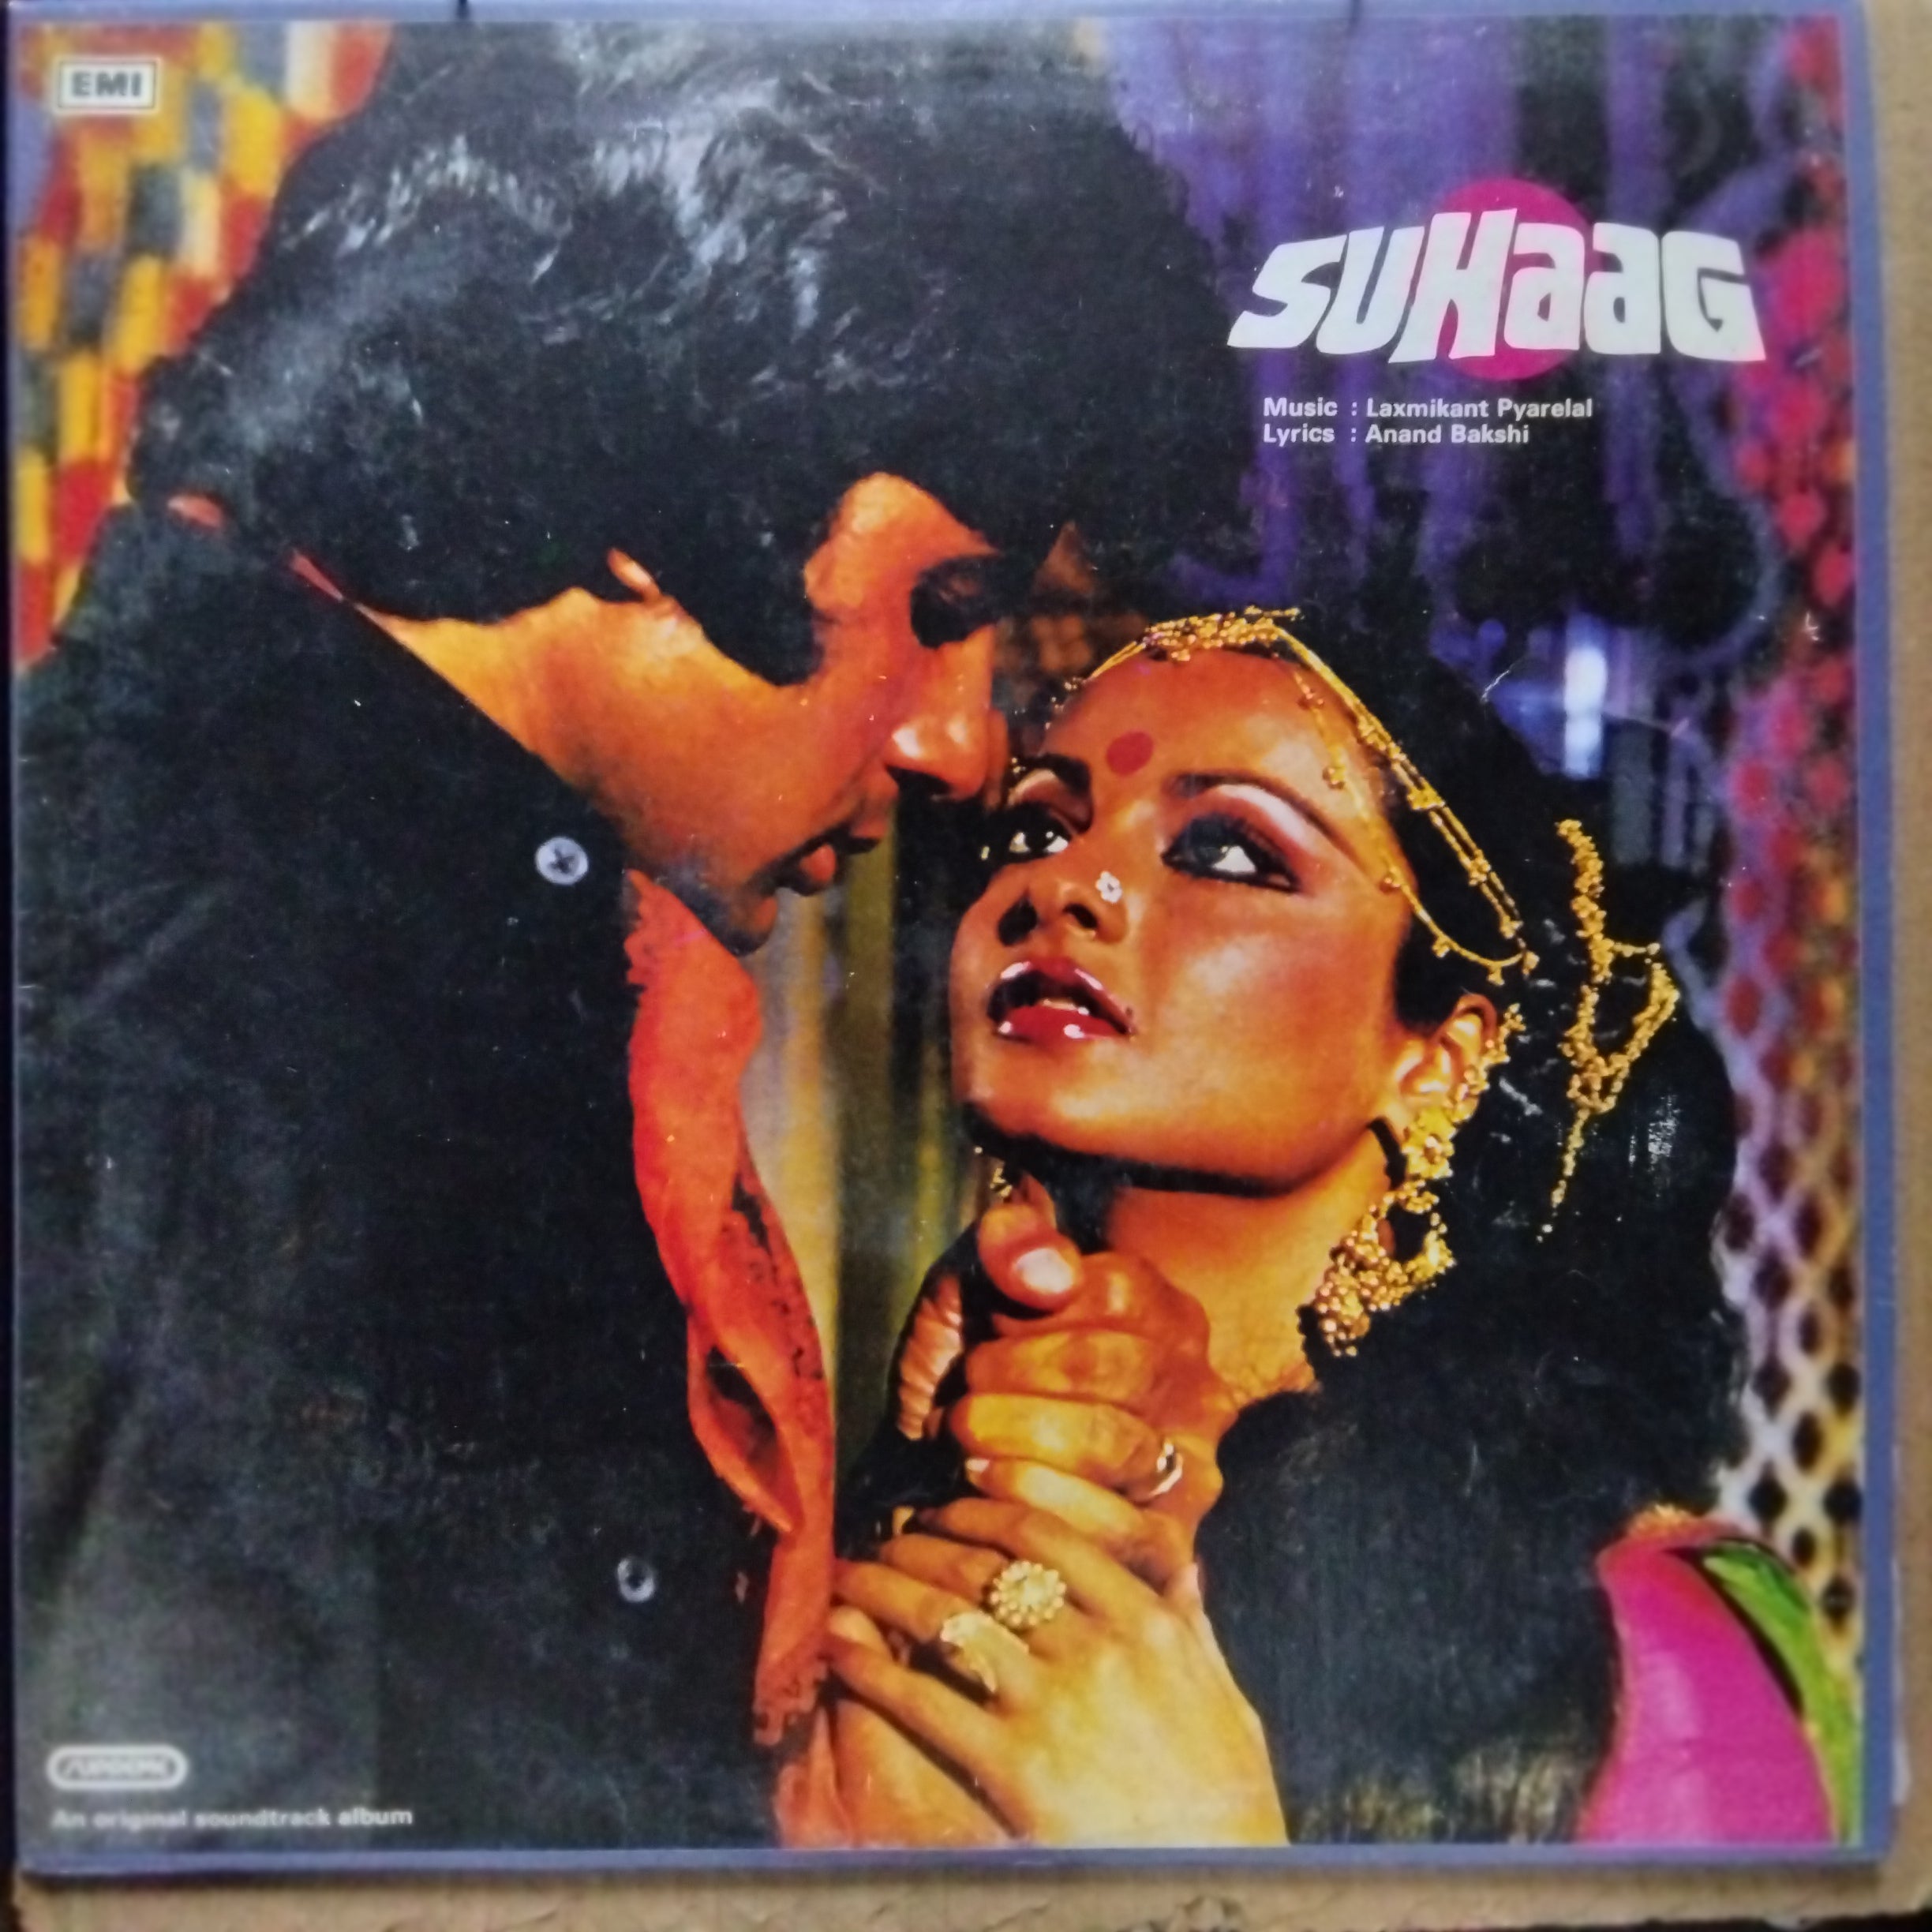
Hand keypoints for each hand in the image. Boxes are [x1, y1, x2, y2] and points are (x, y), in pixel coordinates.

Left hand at [828, 1497, 1286, 1847]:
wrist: (1214, 1891)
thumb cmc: (1228, 1810)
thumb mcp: (1226, 1705)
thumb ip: (1195, 1631)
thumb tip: (1184, 1571)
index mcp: (1150, 1624)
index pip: (1050, 1534)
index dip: (986, 1508)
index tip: (951, 1501)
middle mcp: (1100, 1648)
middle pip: (987, 1566)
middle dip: (922, 1543)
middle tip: (888, 1536)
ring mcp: (1053, 1704)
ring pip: (945, 1618)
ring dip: (883, 1589)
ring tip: (849, 1578)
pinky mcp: (1012, 1765)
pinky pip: (922, 1700)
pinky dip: (870, 1668)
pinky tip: (839, 1650)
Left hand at [896, 1178, 1235, 1583]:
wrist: (934, 1476)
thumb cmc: (966, 1371)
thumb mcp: (974, 1285)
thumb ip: (1007, 1246)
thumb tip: (1041, 1269)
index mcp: (1166, 1314)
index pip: (1110, 1292)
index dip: (1025, 1313)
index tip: (985, 1330)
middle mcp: (1197, 1389)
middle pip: (1108, 1365)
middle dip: (1008, 1376)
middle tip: (966, 1394)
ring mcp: (1190, 1472)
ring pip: (1114, 1444)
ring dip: (1011, 1436)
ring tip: (966, 1440)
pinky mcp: (1165, 1547)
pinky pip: (1116, 1529)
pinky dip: (1031, 1501)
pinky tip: (982, 1485)